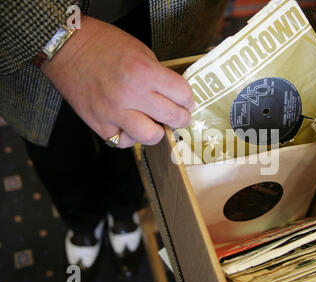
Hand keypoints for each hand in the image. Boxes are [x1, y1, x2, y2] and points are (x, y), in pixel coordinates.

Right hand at [41, 15, 193, 147]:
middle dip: (181, 118)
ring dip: (157, 132)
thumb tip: (174, 94)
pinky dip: (130, 136)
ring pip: (150, 136)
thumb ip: (158, 75)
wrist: (66, 48)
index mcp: (145, 71)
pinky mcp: (98, 123)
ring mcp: (113, 111)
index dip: (188, 99)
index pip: (182, 94)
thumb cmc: (103, 45)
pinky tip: (130, 125)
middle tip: (179, 117)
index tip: (186, 102)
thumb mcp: (140, 51)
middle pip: (172, 117)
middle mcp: (131, 94)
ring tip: (154, 124)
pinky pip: (123, 141)